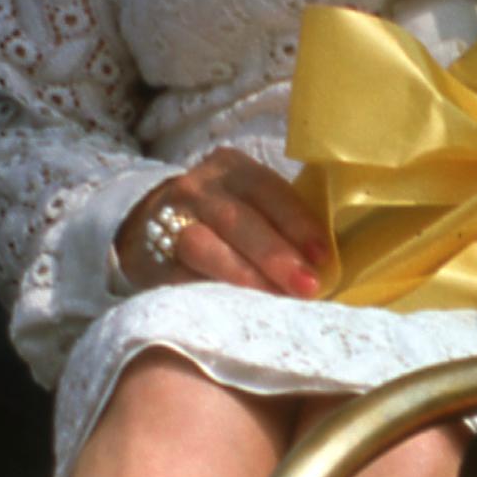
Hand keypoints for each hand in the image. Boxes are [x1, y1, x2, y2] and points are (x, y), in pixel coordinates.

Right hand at [119, 150, 331, 299]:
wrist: (147, 228)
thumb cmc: (221, 222)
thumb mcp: (247, 204)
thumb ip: (280, 223)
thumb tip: (328, 264)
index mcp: (231, 168)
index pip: (267, 189)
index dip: (296, 222)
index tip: (322, 255)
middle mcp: (197, 187)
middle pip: (237, 219)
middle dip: (275, 254)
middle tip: (307, 286)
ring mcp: (168, 220)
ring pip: (204, 245)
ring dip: (244, 275)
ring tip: (274, 302)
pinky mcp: (151, 256)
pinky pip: (181, 274)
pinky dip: (210, 290)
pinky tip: (234, 308)